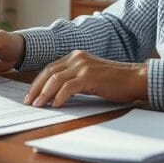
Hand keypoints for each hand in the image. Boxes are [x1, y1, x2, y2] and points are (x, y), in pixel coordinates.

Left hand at [24, 50, 147, 107]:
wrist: (134, 79)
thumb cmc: (114, 81)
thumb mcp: (90, 75)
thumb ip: (74, 79)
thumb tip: (56, 93)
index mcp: (75, 56)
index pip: (50, 68)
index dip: (38, 82)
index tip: (31, 94)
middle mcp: (77, 58)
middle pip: (48, 72)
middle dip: (36, 88)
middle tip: (29, 101)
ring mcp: (83, 66)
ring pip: (55, 80)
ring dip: (44, 94)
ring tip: (38, 105)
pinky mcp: (90, 77)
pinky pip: (68, 87)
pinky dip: (59, 97)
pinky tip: (55, 105)